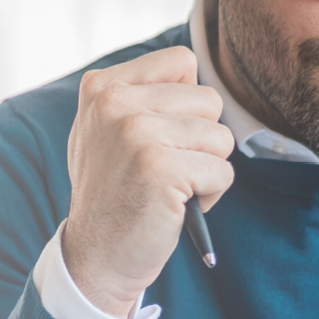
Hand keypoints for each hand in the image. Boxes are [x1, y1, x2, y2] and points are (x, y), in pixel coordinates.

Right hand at [63, 46, 234, 316]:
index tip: (156, 136)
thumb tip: (190, 64)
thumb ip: (139, 94)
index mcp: (102, 86)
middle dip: (201, 140)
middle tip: (164, 170)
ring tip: (170, 188)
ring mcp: (135, 133)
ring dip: (207, 169)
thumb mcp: (107, 130)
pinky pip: (222, 172)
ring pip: (221, 136)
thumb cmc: (114, 192)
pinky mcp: (159, 168)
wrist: (95, 256)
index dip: (186, 104)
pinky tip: (175, 206)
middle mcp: (114, 102)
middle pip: (209, 100)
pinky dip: (210, 195)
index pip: (181, 62)